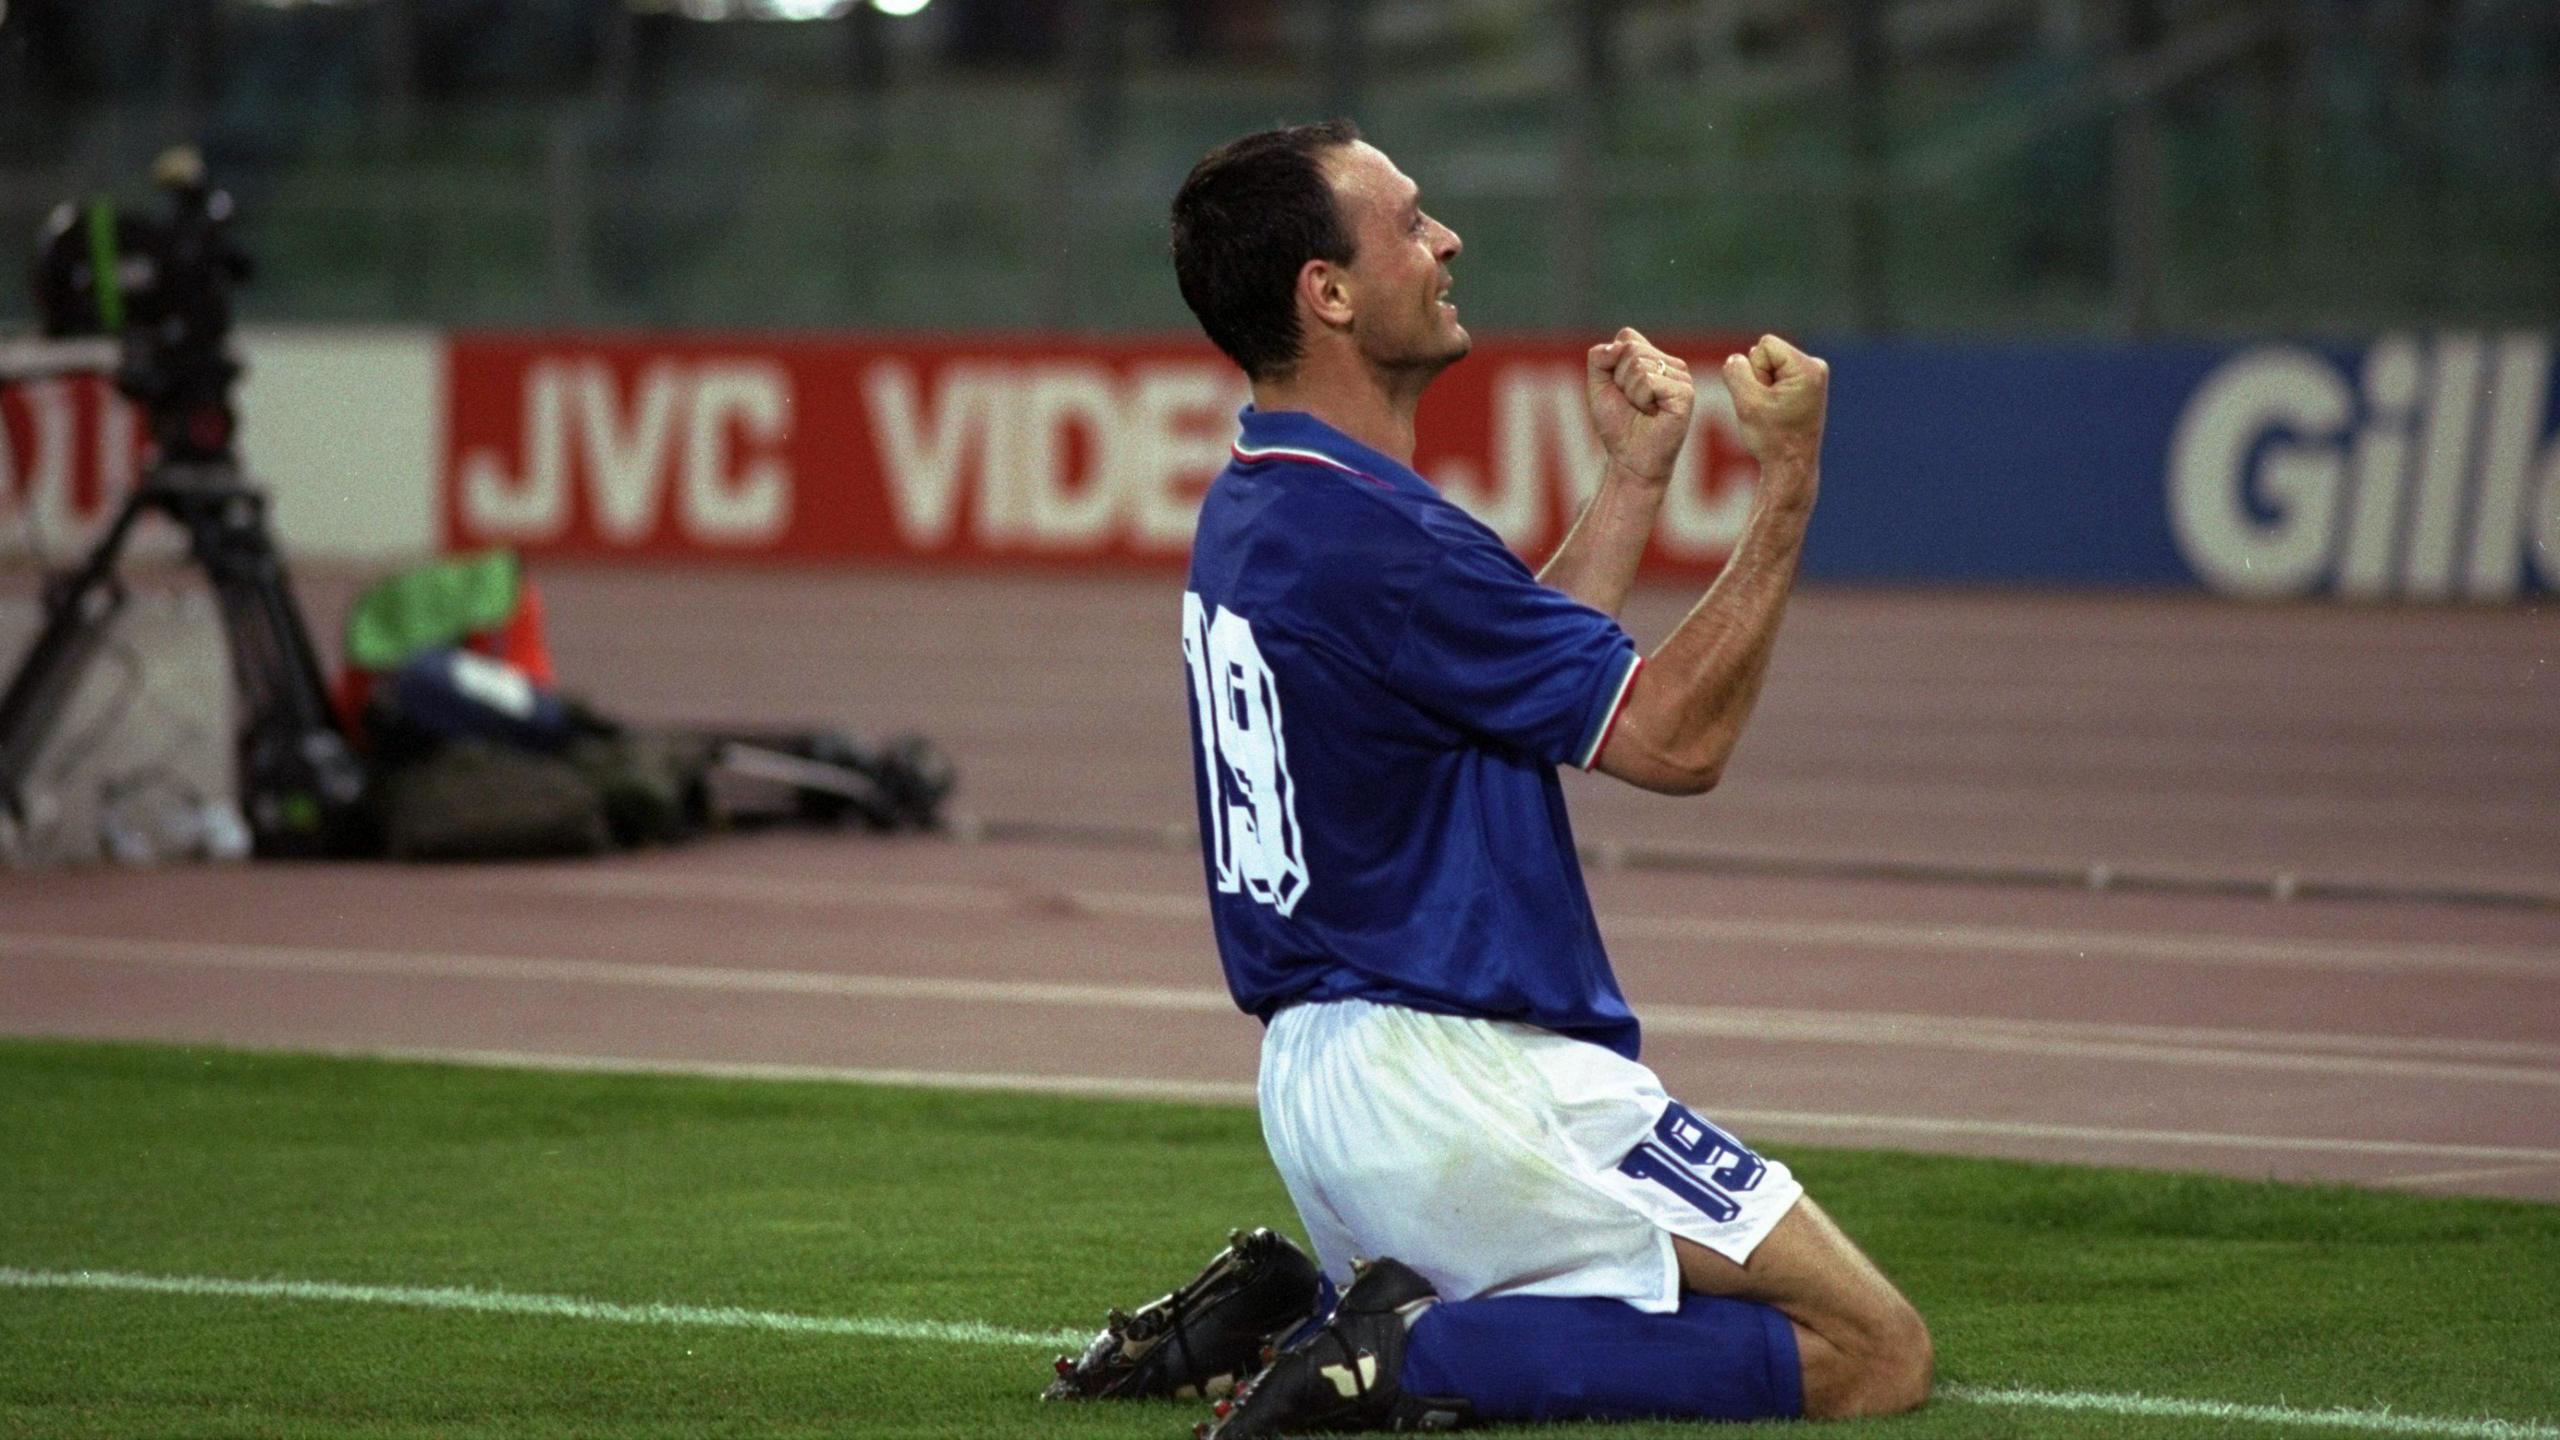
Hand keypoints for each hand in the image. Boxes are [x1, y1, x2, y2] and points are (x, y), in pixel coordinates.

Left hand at [1584, 327, 1693, 485]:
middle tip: (1631, 403)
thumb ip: (1600, 357)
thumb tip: (1618, 345)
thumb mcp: (1598, 385)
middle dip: (1619, 380)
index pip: (1626, 337)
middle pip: (1631, 349)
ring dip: (1629, 393)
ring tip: (1642, 410)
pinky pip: (1648, 381)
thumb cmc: (1617, 425)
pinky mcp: (1685, 393)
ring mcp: (1681, 377)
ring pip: (1638, 364)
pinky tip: (1652, 414)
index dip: (1612, 364)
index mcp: (1654, 358)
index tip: (1620, 390)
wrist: (1629, 459)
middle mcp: (1671, 363)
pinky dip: (1640, 400)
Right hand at [1722, 334, 1827, 468]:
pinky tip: (1776, 411)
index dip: (1754, 371)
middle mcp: (1815, 367)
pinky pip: (1775, 376)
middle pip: (1766, 353)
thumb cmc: (1772, 438)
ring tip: (1772, 411)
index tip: (1764, 399)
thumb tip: (1736, 359)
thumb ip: (1735, 371)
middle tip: (1769, 408)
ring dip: (1762, 387)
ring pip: (1768, 365)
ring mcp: (1812, 376)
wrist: (1791, 466)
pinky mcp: (1806, 385)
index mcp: (1808, 368)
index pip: (1763, 346)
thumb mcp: (1746, 402)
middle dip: (1758, 378)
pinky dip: (1769, 392)